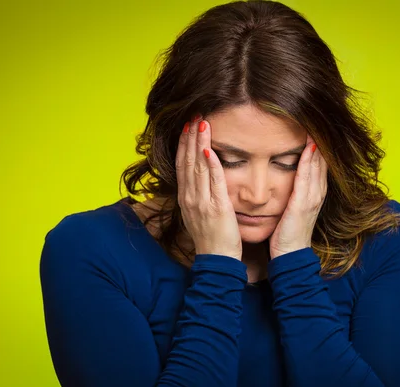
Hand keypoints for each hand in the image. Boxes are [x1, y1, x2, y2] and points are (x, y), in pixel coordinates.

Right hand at [176, 114, 242, 260]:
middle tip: (194, 115)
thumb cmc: (212, 236)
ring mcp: (201, 202)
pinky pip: (213, 182)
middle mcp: (190, 197)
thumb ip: (198, 193)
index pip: (182, 164)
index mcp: (186, 197)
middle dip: (190, 136)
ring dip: (199, 144)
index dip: (184, 143)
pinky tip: (210, 150)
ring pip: (198, 167)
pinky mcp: (217, 208)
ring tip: (201, 123)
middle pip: (187, 161)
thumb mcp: (199, 212)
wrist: (217, 260)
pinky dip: (211, 166)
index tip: (187, 125)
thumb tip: (200, 176)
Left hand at [269, 135, 327, 259]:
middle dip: (320, 140)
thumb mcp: (293, 208)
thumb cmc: (288, 233)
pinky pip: (306, 179)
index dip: (317, 145)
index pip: (318, 163)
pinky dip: (309, 162)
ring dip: (317, 146)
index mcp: (314, 193)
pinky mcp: (303, 205)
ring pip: (317, 166)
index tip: (312, 125)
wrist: (290, 256)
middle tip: (317, 118)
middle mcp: (317, 193)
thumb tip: (288, 178)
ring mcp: (312, 199)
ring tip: (314, 125)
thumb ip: (294, 192)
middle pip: (321, 161)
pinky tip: (309, 148)